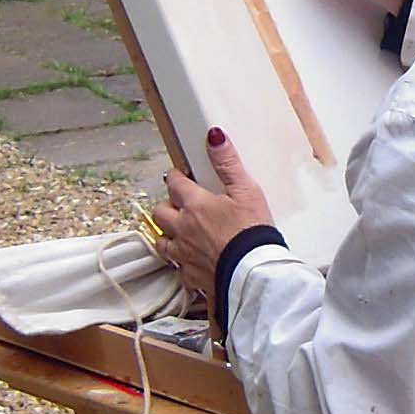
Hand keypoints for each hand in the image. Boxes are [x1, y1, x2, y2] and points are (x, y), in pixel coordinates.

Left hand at [150, 130, 274, 306]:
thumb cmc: (252, 233)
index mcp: (195, 205)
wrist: (255, 274)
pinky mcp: (192, 276)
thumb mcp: (246, 191)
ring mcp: (185, 255)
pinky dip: (181, 263)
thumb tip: (214, 136)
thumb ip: (228, 163)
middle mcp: (183, 229)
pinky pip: (178, 269)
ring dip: (166, 234)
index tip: (179, 176)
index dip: (176, 177)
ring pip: (162, 242)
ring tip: (177, 232)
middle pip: (159, 213)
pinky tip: (191, 261)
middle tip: (177, 204)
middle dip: (166, 205)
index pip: (174, 183)